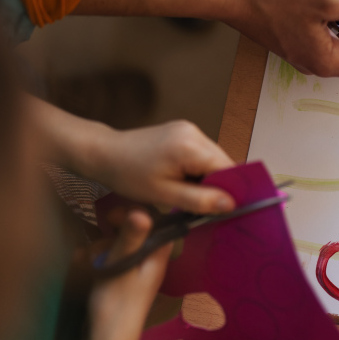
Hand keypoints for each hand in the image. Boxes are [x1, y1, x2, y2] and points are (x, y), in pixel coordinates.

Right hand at [64, 210, 172, 339]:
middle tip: (99, 237)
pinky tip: (87, 267)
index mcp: (158, 254)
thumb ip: (130, 238)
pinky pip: (114, 260)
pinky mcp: (124, 282)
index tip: (112, 215)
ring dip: (105, 244)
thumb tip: (142, 210)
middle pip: (138, 231)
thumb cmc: (115, 305)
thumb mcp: (120, 266)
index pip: (156, 219)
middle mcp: (152, 261)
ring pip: (122, 244)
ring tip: (92, 257)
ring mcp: (137, 272)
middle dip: (116, 230)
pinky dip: (102, 259)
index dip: (136, 212)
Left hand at [90, 121, 235, 213]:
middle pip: (223, 162)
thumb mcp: (164, 194)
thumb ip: (200, 200)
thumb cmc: (129, 175)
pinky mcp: (183, 130)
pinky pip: (202, 152)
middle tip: (208, 207)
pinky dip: (199, 168)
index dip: (232, 190)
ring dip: (209, 178)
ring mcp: (189, 128)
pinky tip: (184, 181)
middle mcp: (194, 132)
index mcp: (190, 146)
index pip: (227, 169)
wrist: (106, 153)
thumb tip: (231, 204)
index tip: (229, 210)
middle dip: (220, 185)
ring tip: (191, 194)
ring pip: (213, 158)